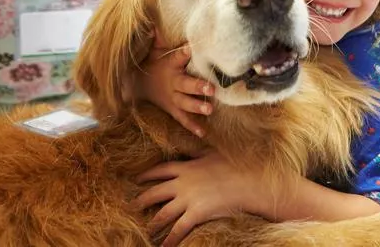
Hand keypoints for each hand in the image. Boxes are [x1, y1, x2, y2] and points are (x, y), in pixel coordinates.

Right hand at [132, 33, 214, 136]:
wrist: (135, 86)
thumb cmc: (152, 64)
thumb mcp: (153, 50)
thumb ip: (158, 38)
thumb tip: (154, 24)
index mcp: (170, 65)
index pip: (179, 56)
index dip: (186, 52)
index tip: (194, 48)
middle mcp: (173, 82)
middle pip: (186, 84)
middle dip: (198, 86)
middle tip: (212, 89)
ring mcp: (173, 97)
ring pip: (185, 102)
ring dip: (197, 106)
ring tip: (210, 109)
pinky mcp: (172, 109)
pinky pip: (182, 118)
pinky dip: (192, 126)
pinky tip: (204, 132)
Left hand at [133, 153, 259, 246]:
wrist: (248, 180)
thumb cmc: (234, 164)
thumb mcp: (213, 153)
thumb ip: (198, 151)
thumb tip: (190, 143)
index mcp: (187, 167)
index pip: (161, 170)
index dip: (147, 175)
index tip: (136, 179)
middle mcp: (183, 183)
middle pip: (155, 192)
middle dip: (141, 200)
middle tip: (131, 207)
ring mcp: (188, 199)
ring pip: (163, 214)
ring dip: (153, 223)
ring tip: (146, 230)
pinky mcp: (196, 214)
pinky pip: (178, 230)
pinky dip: (169, 241)